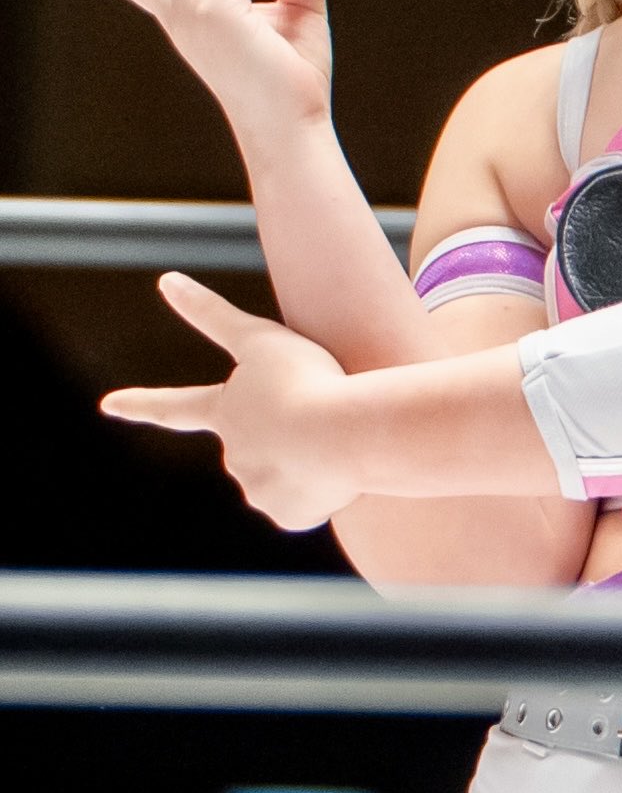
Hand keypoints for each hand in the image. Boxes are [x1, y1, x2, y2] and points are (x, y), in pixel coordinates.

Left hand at [103, 273, 360, 529]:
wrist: (341, 436)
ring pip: (287, 473)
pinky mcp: (285, 514)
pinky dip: (323, 487)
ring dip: (308, 461)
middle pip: (258, 443)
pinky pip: (305, 502)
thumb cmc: (307, 379)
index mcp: (223, 411)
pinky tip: (336, 469)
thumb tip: (165, 278)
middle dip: (286, 435)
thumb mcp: (261, 338)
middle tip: (318, 417)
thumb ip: (210, 313)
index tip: (108, 405)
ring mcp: (255, 486)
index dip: (141, 403)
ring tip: (332, 440)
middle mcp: (231, 452)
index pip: (173, 406)